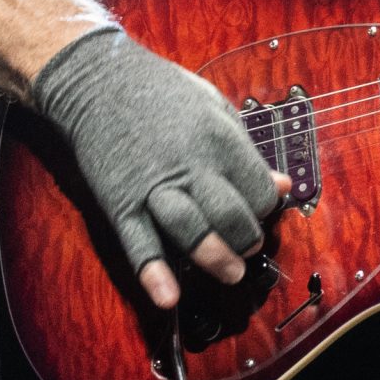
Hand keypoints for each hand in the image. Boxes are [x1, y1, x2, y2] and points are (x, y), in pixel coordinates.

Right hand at [29, 28, 292, 308]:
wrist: (97, 81)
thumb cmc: (162, 91)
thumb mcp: (215, 108)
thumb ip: (247, 150)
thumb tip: (282, 186)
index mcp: (220, 138)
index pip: (258, 189)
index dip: (266, 207)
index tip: (261, 211)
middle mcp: (191, 165)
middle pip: (232, 216)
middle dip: (247, 240)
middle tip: (248, 247)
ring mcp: (154, 187)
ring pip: (193, 233)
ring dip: (216, 259)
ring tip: (231, 272)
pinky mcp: (121, 202)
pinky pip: (139, 244)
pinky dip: (154, 273)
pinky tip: (168, 298)